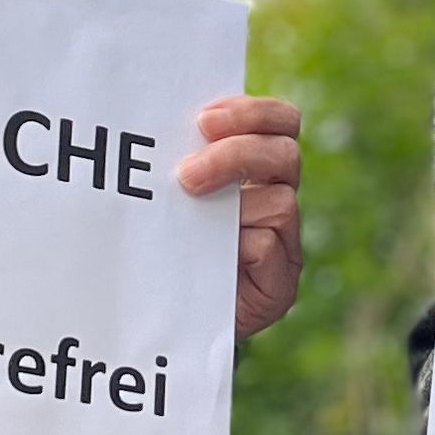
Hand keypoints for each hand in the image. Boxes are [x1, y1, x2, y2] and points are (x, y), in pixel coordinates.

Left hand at [179, 95, 303, 339]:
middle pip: (286, 153)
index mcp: (257, 171)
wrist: (169, 322)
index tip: (203, 119)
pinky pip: (267, 246)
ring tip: (187, 204)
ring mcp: (283, 244)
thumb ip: (180, 163)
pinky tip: (205, 255)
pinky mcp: (279, 285)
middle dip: (237, 152)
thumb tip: (148, 125)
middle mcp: (277, 202)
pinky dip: (236, 243)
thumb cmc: (164, 251)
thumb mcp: (170, 199)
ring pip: (281, 200)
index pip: (280, 122)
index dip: (251, 112)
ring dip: (231, 199)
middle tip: (187, 172)